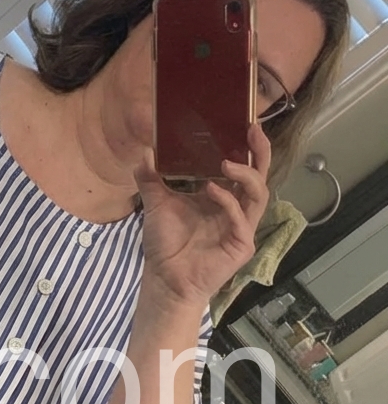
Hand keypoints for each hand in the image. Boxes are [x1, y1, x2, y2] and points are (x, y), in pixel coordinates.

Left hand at [134, 123, 270, 309]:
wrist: (164, 279)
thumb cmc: (165, 245)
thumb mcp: (156, 205)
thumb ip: (151, 179)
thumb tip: (143, 153)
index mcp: (221, 198)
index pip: (243, 167)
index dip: (247, 147)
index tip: (243, 123)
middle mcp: (236, 209)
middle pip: (260, 175)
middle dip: (260, 152)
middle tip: (252, 130)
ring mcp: (241, 227)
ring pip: (259, 194)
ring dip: (245, 175)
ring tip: (226, 163)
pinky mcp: (240, 244)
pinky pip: (241, 218)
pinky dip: (228, 202)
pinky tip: (211, 191)